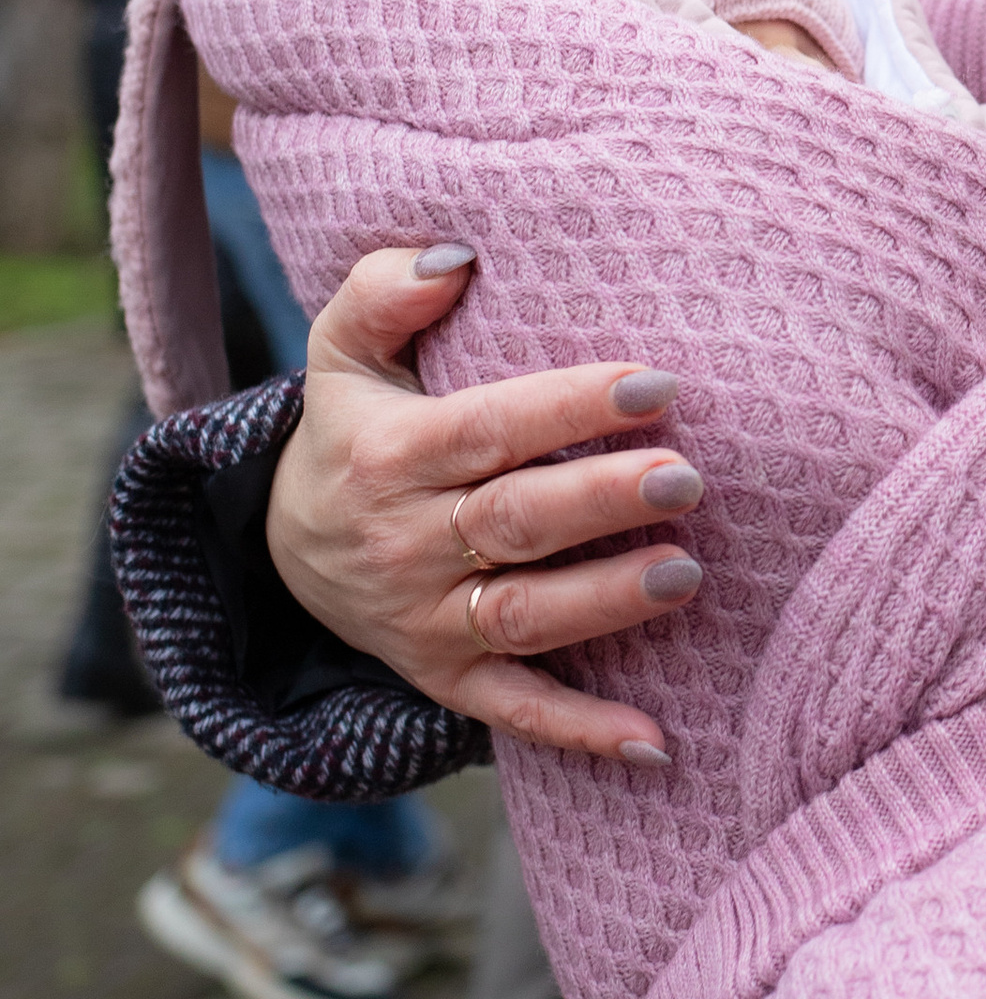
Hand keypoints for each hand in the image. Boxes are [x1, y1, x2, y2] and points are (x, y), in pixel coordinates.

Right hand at [265, 245, 706, 764]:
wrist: (284, 546)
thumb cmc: (353, 427)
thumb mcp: (342, 351)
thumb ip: (382, 289)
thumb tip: (456, 256)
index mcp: (391, 456)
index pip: (490, 428)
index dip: (572, 406)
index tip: (656, 384)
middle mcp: (407, 544)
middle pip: (516, 522)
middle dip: (603, 500)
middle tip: (688, 476)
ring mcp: (430, 620)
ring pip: (526, 617)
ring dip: (607, 602)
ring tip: (687, 574)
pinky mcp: (450, 678)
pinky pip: (516, 712)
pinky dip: (582, 731)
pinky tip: (656, 742)